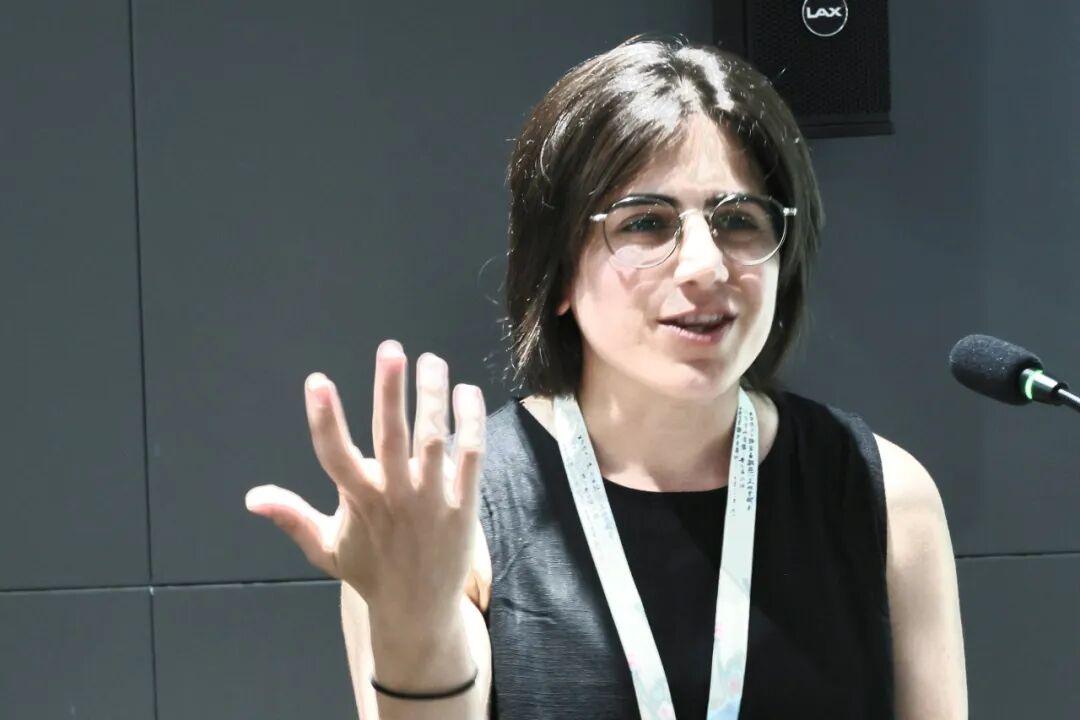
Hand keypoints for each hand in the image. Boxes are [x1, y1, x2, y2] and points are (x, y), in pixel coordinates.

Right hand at [245, 339, 485, 623]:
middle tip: (390, 351)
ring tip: (431, 361)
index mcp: (357, 500)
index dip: (324, 417)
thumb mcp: (325, 547)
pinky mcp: (462, 505)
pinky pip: (470, 457)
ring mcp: (431, 500)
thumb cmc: (370, 572)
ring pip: (432, 439)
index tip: (317, 381)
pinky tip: (467, 392)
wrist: (418, 609)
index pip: (334, 453)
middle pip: (390, 435)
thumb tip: (252, 498)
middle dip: (388, 391)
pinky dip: (470, 423)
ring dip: (432, 397)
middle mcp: (393, 496)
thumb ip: (292, 517)